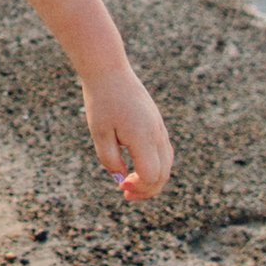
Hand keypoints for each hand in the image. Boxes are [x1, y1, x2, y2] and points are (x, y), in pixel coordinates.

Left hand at [83, 68, 171, 201]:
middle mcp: (156, 134)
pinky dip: (155, 165)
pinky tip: (137, 168)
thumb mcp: (99, 133)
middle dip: (147, 189)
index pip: (151, 176)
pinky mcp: (157, 123)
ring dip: (152, 179)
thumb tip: (121, 178)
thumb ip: (110, 159)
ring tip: (130, 185)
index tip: (120, 186)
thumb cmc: (101, 101)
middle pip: (163, 174)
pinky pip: (163, 152)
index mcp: (143, 137)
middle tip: (125, 194)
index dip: (138, 187)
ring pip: (166, 164)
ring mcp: (159, 128)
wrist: (109, 71)